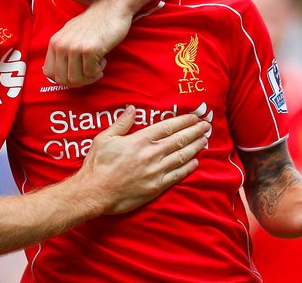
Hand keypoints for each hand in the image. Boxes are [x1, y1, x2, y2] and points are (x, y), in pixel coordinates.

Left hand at [43, 0, 130, 86]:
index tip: (76, 75)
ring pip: (76, 79)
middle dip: (78, 81)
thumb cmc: (94, 23)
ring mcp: (74, 47)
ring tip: (96, 64)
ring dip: (89, 77)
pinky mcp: (89, 50)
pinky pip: (90, 73)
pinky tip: (102, 59)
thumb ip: (62, 51)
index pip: (49, 73)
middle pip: (62, 79)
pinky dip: (98, 70)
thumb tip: (55, 74)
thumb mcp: (70, 34)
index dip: (63, 79)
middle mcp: (61, 45)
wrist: (112, 9)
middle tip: (89, 73)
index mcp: (55, 42)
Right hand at [78, 106, 209, 213]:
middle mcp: (151, 154)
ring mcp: (156, 171)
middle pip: (179, 140)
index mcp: (140, 140)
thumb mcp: (104, 138)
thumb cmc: (97, 164)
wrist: (95, 192)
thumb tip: (132, 109)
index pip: (167, 127)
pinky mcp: (156, 187)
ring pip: (181, 156)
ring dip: (195, 147)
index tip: (194, 117)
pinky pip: (177, 175)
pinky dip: (188, 168)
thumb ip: (121, 123)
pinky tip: (196, 162)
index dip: (183, 121)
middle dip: (194, 131)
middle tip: (206, 125)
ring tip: (205, 140)